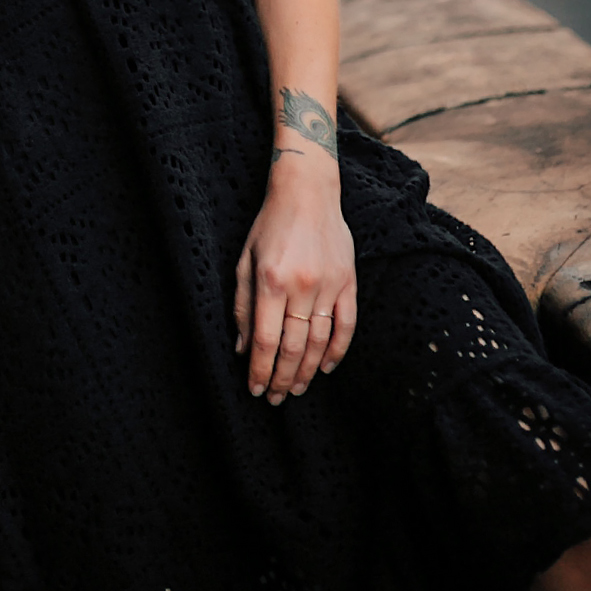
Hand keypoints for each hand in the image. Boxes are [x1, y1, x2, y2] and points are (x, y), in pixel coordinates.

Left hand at [233, 145, 356, 404]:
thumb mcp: (245, 260)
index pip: (265, 340)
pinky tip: (325, 367)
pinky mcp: (348, 282)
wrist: (307, 192)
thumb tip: (242, 349)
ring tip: (296, 389)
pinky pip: (346, 325)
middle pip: (292, 346)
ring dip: (306, 370)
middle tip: (275, 398)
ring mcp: (328, 285)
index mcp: (271, 280)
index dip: (260, 369)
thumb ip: (243, 306)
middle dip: (282, 377)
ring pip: (319, 341)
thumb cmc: (270, 225)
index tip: (256, 389)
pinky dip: (337, 350)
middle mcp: (301, 286)